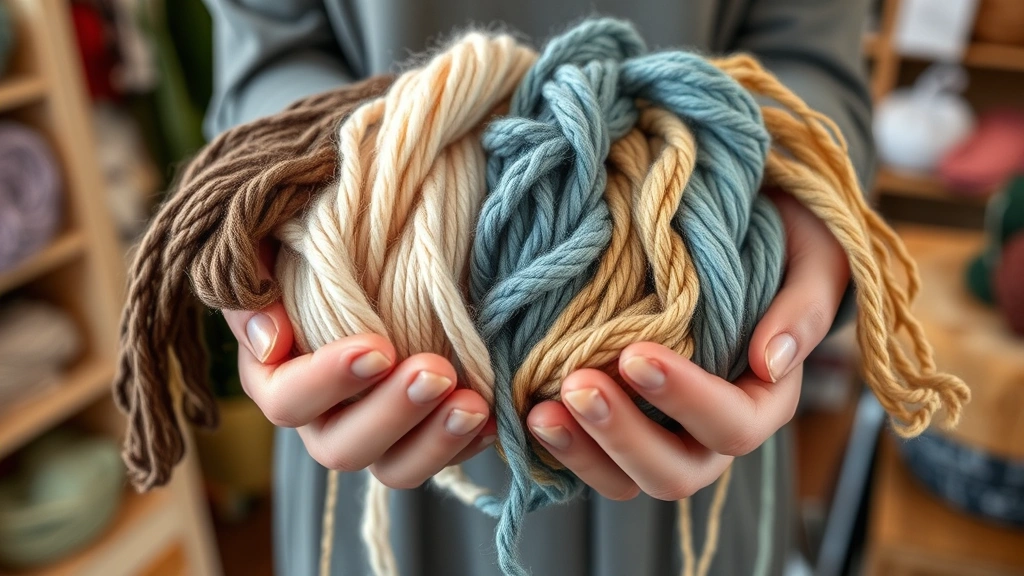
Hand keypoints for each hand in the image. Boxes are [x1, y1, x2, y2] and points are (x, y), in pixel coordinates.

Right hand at [222, 242, 494, 488]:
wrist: (375, 240)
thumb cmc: (316, 236)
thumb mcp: (272, 243)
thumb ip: (255, 282)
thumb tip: (272, 342)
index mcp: (274, 377)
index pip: (287, 399)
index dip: (328, 381)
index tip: (378, 348)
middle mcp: (320, 416)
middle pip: (342, 447)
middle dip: (392, 413)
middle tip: (436, 373)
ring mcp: (372, 431)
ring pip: (394, 467)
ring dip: (435, 440)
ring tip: (473, 405)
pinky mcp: (418, 435)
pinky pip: (441, 459)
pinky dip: (469, 443)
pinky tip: (495, 417)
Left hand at [526, 190, 850, 500]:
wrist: (730, 229)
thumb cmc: (779, 238)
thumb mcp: (809, 257)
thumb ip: (801, 306)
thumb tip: (772, 360)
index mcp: (763, 398)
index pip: (734, 424)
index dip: (686, 400)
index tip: (635, 355)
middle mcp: (711, 431)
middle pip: (676, 472)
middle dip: (624, 435)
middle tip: (576, 384)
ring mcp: (663, 434)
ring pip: (627, 480)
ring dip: (584, 451)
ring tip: (541, 411)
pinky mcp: (620, 426)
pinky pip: (592, 462)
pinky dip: (560, 447)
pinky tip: (527, 412)